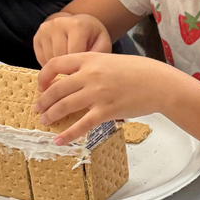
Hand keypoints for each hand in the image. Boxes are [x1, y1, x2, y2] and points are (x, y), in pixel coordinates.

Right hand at [34, 13, 112, 65]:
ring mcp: (45, 29)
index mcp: (77, 25)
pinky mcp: (37, 36)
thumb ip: (98, 54)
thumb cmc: (92, 36)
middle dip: (69, 68)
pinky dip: (50, 64)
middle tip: (76, 71)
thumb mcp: (102, 43)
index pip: (74, 53)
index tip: (84, 71)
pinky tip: (60, 61)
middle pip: (60, 57)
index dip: (79, 67)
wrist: (78, 23)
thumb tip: (84, 69)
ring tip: (69, 64)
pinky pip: (41, 59)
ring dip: (59, 67)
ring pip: (49, 60)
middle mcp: (58, 24)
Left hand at [35, 52, 173, 141]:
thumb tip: (77, 80)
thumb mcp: (112, 60)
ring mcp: (97, 94)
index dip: (43, 76)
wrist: (159, 83)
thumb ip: (93, 67)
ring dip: (51, 115)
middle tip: (39, 108)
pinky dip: (68, 135)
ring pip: (64, 106)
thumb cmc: (140, 71)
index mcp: (90, 59)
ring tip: (45, 121)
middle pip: (56, 89)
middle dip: (44, 101)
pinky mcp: (106, 111)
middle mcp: (90, 75)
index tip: (41, 86)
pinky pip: (81, 125)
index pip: (56, 64)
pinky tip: (60, 140)